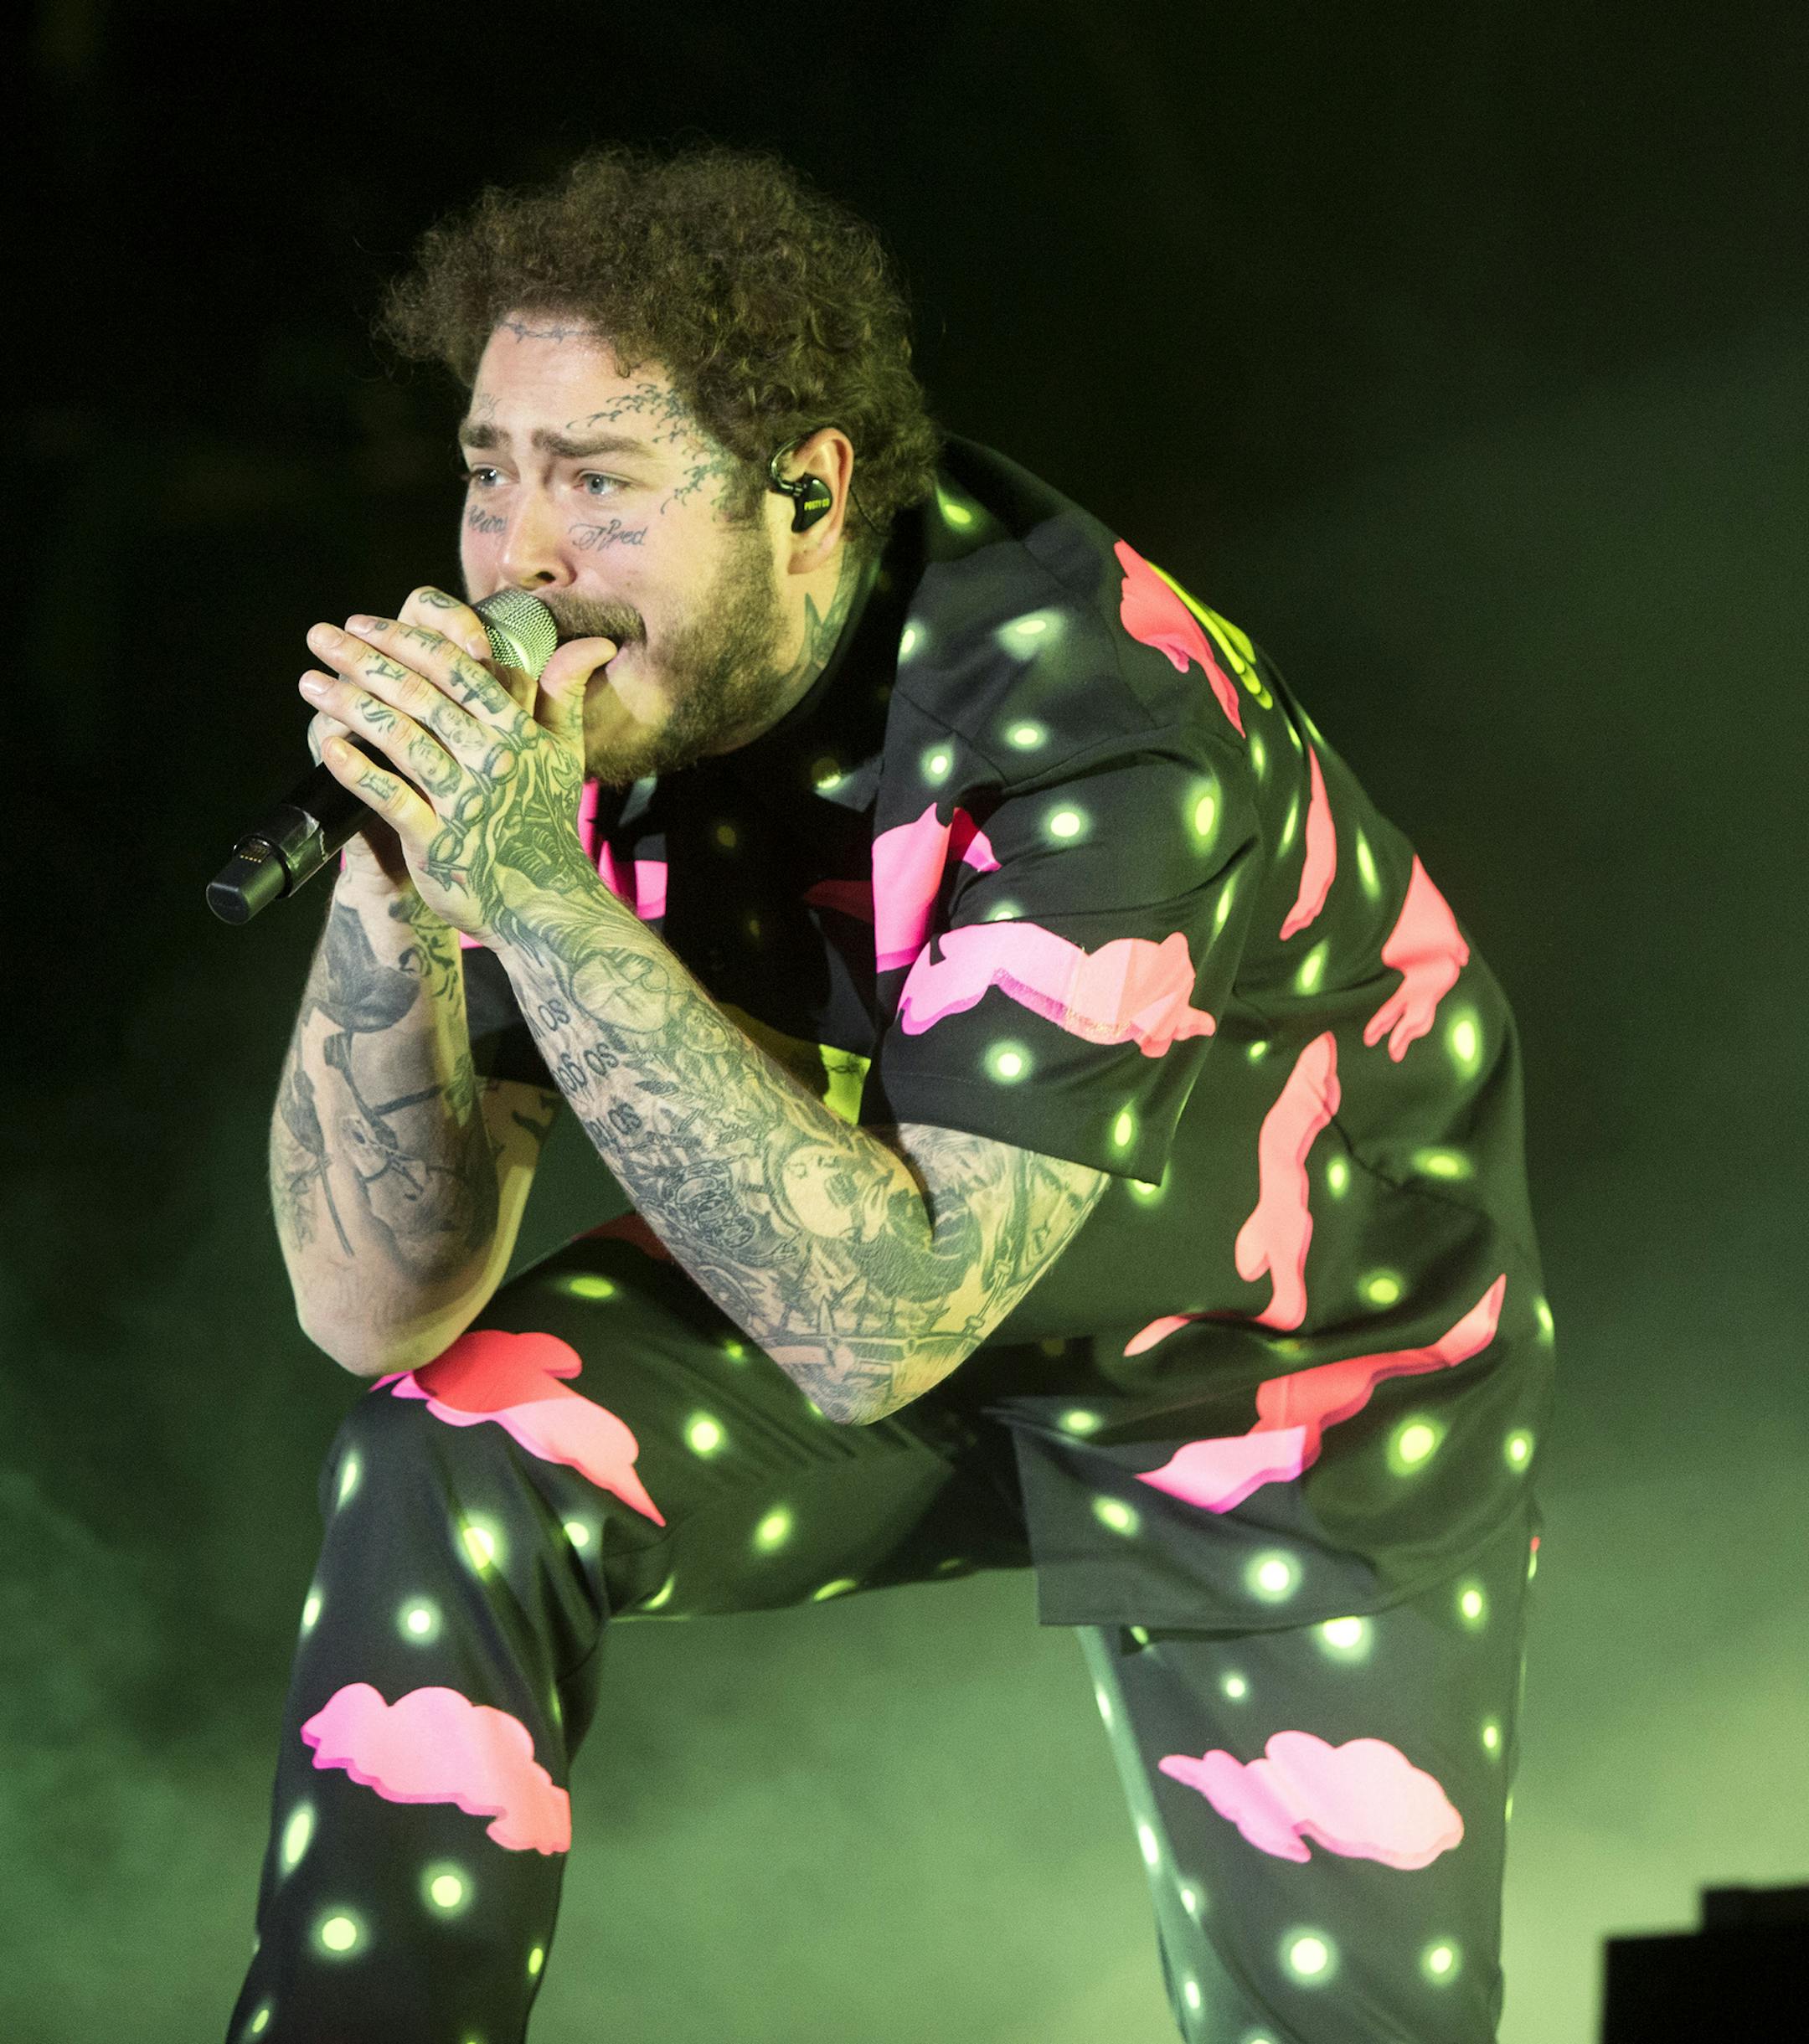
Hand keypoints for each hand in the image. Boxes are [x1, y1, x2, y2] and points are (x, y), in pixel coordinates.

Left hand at [298, 585, 617, 942]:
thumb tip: (593, 643)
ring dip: (349, 705)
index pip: (457, 670)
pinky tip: (327, 745)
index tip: (364, 623)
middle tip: (320, 636)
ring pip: (400, 739)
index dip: (407, 640)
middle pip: (420, 696)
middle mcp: (491, 761)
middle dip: (364, 660)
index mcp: (517, 733)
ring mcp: (463, 801)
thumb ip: (566, 694)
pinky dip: (356, 770)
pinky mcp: (438, 841)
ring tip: (310, 682)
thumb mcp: (564, 755)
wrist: (544, 903)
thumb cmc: (546, 822)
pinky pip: (390, 797)